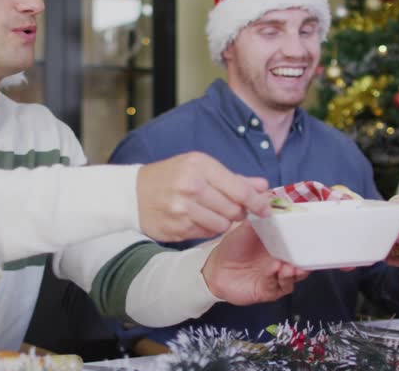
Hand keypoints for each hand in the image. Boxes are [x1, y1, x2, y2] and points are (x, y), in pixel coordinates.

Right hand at [137, 152, 270, 241]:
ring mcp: (183, 210)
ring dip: (224, 221)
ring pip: (223, 225)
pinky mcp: (177, 229)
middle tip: (234, 208)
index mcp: (200, 166)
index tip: (266, 209)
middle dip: (239, 211)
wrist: (132, 193)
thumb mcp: (200, 167)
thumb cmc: (171, 176)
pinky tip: (199, 219)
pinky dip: (209, 228)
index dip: (258, 202)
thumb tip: (264, 187)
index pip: (240, 190)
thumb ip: (234, 178)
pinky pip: (207, 233)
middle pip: (234, 209)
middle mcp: (192, 187)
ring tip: (213, 212)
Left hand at [201, 221, 308, 304]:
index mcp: (280, 246)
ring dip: (293, 272)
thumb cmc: (233, 246)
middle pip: (301, 263)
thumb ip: (259, 217)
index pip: (298, 245)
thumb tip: (269, 198)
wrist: (215, 268)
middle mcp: (281, 262)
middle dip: (304, 261)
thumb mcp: (246, 229)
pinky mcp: (269, 290)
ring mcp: (276, 277)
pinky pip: (278, 287)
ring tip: (289, 267)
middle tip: (303, 256)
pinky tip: (275, 271)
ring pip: (293, 277)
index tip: (308, 237)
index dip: (305, 243)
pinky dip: (278, 279)